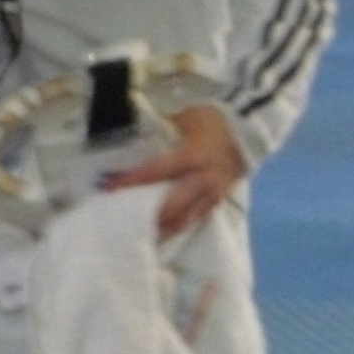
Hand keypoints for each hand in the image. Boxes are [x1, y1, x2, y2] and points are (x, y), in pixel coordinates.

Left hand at [102, 105, 244, 238]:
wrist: (249, 130)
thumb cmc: (214, 120)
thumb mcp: (186, 116)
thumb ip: (161, 129)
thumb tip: (128, 135)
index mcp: (193, 157)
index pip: (153, 174)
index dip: (128, 182)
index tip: (105, 188)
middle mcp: (202, 181)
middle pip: (167, 209)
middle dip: (141, 217)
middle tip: (114, 221)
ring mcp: (211, 195)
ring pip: (180, 222)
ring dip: (157, 230)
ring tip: (133, 237)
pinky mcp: (216, 202)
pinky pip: (192, 221)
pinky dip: (173, 228)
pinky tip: (157, 234)